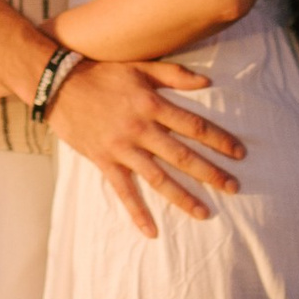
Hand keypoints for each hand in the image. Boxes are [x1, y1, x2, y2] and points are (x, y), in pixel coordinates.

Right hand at [49, 55, 242, 240]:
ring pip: (158, 178)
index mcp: (152, 104)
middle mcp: (141, 129)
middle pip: (183, 155)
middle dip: (211, 173)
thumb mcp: (139, 66)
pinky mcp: (104, 162)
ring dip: (183, 197)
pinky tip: (152, 232)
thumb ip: (174, 74)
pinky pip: (123, 191)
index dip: (219, 140)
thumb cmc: (102, 73)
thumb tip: (208, 82)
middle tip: (234, 187)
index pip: (194, 125)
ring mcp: (122, 148)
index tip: (239, 153)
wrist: (58, 84)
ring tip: (205, 213)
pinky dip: (137, 213)